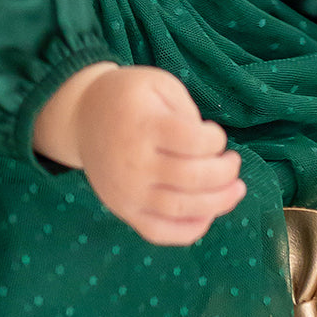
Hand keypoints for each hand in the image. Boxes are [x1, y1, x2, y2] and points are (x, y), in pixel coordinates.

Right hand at [70, 65, 245, 245]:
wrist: (81, 116)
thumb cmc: (128, 97)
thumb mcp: (159, 84)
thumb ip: (187, 111)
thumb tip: (210, 150)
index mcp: (144, 125)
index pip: (195, 142)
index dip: (215, 140)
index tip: (214, 135)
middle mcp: (134, 163)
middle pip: (193, 178)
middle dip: (225, 173)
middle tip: (234, 163)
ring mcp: (127, 192)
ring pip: (182, 208)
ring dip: (219, 203)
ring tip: (236, 190)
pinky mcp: (124, 210)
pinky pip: (159, 232)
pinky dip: (189, 231)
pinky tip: (207, 215)